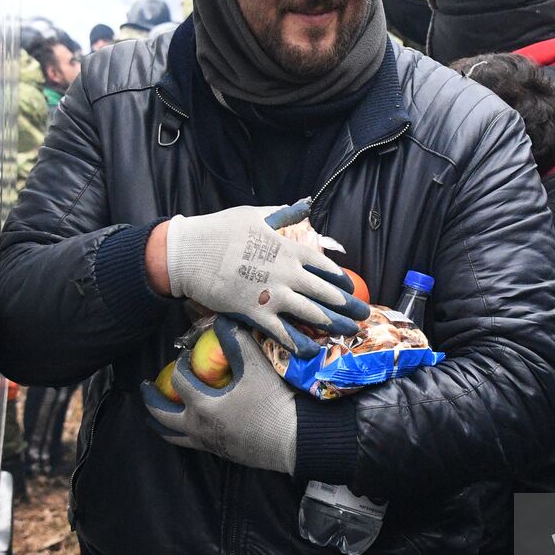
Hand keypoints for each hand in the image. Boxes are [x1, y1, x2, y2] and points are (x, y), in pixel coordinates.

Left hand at [141, 317, 299, 473]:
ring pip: (173, 436)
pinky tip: (186, 429)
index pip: (179, 380)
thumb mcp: (256, 368)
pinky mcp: (221, 453)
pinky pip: (191, 445)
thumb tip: (221, 321)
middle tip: (145, 387)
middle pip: (162, 414)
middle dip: (151, 399)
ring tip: (153, 418)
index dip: (180, 364)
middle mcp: (198, 427)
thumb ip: (237, 342)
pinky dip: (180, 435)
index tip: (186, 355)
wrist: (293, 440)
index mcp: (202, 405)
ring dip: (160, 424)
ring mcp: (208, 443)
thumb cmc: (273, 403)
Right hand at [163, 199, 368, 356]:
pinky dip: (298, 342)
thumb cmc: (221, 230)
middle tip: (363, 315)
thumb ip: (283, 214)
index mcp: (288, 249)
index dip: (340, 279)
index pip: (324, 266)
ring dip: (333, 324)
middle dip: (347, 305)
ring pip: (311, 313)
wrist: (190, 253)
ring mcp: (272, 294)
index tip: (350, 287)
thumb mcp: (256, 215)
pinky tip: (312, 350)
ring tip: (349, 332)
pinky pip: (282, 331)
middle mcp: (286, 273)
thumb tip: (304, 204)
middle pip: (325, 292)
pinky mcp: (255, 313)